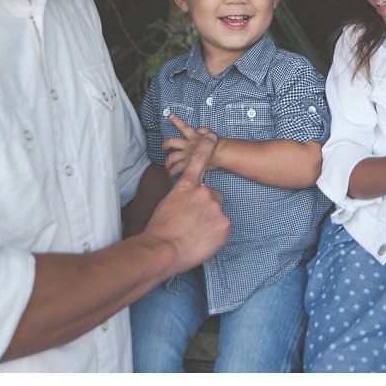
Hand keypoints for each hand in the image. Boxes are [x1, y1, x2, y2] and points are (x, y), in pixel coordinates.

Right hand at [143, 130, 230, 272]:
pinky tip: (202, 240)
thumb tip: (189, 202)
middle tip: (193, 223)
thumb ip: (183, 197)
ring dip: (210, 222)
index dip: (206, 146)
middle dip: (207, 208)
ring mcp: (215, 207)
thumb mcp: (168, 204)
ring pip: (217, 213)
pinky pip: (223, 228)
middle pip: (213, 197)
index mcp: (187, 186)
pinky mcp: (224, 223)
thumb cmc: (160, 230)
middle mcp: (204, 192)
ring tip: (195, 234)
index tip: (211, 136)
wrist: (163, 249)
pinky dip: (216, 234)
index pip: (198, 160)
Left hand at [162, 114, 218, 177]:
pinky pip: (176, 169)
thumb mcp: (211, 134)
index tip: (170, 116)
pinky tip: (172, 175)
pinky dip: (173, 172)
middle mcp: (187, 145)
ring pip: (171, 158)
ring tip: (167, 167)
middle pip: (172, 142)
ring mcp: (186, 155)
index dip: (176, 121)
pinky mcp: (187, 164)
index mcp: (193, 136)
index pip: (183, 126)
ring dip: (168, 163)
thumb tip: (199, 130)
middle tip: (163, 147)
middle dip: (166, 144)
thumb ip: (204, 131)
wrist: (220, 153)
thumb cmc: (218, 145)